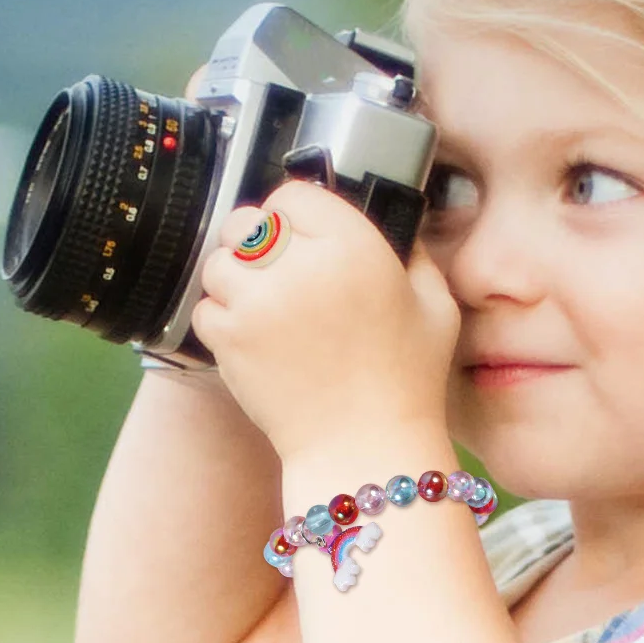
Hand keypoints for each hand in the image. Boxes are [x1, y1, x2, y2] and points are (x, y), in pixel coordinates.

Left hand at [191, 179, 459, 461]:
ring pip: (220, 262)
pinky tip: (254, 336)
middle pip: (247, 221)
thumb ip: (415, 255)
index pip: (295, 194)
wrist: (366, 448)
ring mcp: (258, 303)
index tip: (306, 237)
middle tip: (278, 270)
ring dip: (236, 278)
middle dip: (259, 241)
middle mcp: (301, 266)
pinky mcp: (230, 339)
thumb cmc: (407, 382)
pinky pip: (207, 307)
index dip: (298, 215)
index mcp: (354, 247)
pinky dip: (223, 318)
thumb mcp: (437, 307)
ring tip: (264, 305)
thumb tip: (397, 227)